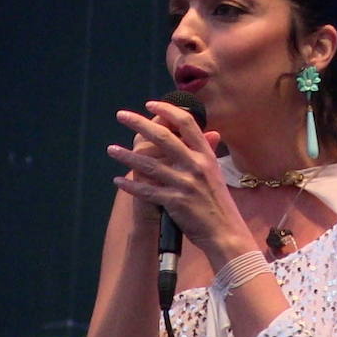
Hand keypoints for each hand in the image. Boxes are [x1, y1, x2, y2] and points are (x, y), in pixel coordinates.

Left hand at [107, 101, 237, 247]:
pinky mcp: (175, 202)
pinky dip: (131, 186)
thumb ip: (209, 152)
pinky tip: (118, 181)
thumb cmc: (218, 202)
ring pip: (149, 164)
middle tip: (121, 115)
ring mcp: (185, 184)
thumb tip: (211, 132)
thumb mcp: (217, 172)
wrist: (225, 232)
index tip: (150, 104)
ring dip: (126, 156)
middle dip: (139, 123)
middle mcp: (196, 165)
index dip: (167, 110)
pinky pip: (147, 191)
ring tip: (111, 149)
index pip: (186, 123)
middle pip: (163, 137)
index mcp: (206, 155)